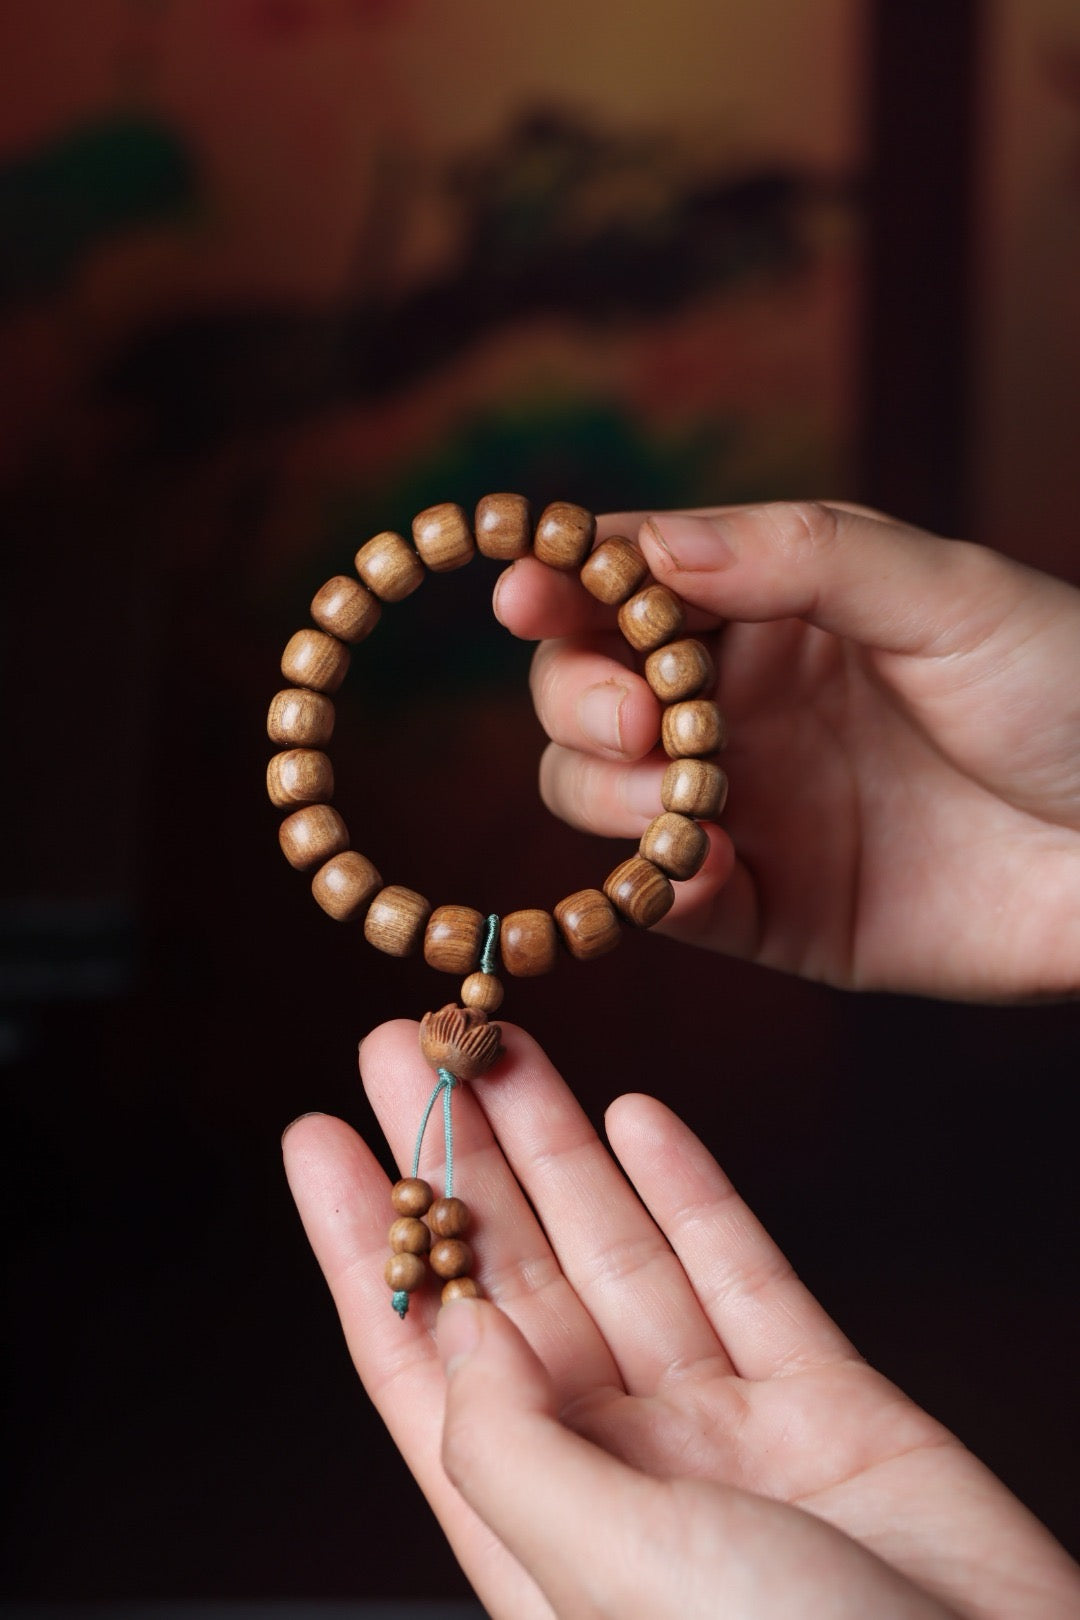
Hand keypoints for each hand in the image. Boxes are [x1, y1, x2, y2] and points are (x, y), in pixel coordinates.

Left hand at [283, 1022, 1079, 1618]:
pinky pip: (740, 1270)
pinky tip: (638, 1116)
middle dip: (455, 1159)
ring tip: (505, 1046)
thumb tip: (457, 1333)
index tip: (318, 1138)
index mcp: (539, 1533)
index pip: (418, 1362)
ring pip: (618, 1255)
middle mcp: (619, 1472)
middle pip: (511, 1282)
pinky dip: (690, 1189)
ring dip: (557, 1145)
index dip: (362, 1244)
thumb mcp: (613, 1578)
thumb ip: (518, 1450)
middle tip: (405, 1045)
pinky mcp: (823, 1400)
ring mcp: (721, 1431)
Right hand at [493, 502, 1079, 999]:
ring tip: (676, 796)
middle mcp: (739, 705)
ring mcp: (746, 808)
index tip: (524, 591)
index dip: (561, 584)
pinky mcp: (771, 911)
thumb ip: (795, 556)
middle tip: (638, 718)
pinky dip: (658, 888)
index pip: (629, 585)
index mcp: (773, 609)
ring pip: (598, 797)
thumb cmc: (1068, 688)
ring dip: (603, 794)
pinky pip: (669, 902)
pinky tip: (707, 870)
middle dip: (580, 699)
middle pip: (585, 692)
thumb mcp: (943, 593)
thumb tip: (642, 545)